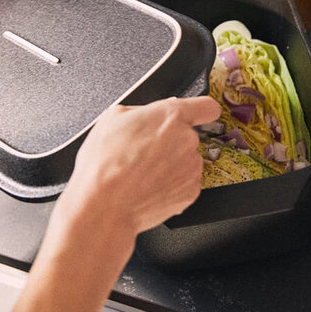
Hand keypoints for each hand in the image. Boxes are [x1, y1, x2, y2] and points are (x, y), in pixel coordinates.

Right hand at [57, 95, 220, 242]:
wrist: (104, 205)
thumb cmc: (104, 164)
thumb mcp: (112, 118)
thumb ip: (140, 111)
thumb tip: (148, 114)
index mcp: (170, 117)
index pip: (206, 106)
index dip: (201, 110)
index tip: (197, 115)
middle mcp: (187, 140)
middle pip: (189, 136)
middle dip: (171, 141)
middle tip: (145, 151)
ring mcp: (191, 167)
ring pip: (187, 160)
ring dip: (171, 164)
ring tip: (143, 173)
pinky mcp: (190, 192)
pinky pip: (185, 182)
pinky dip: (171, 184)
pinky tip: (149, 186)